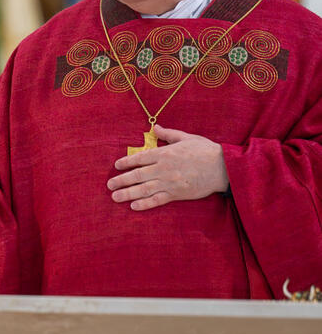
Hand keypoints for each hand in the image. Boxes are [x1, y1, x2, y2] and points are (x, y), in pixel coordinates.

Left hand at [107, 124, 229, 210]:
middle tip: (109, 184)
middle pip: (138, 175)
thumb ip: (168, 134)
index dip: (126, 162)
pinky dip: (145, 204)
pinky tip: (134, 206)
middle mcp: (163, 168)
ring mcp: (169, 182)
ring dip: (128, 193)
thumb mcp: (186, 138)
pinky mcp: (177, 194)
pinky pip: (158, 200)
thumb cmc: (206, 151)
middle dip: (122, 180)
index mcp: (165, 153)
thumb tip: (155, 128)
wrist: (224, 168)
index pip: (140, 158)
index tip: (116, 166)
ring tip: (115, 197)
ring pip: (144, 189)